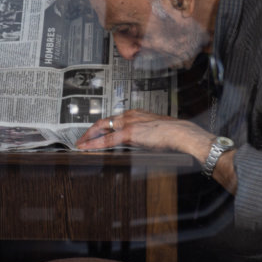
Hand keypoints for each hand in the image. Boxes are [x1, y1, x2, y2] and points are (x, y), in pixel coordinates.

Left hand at [76, 109, 213, 160]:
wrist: (181, 133)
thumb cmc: (173, 134)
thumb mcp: (154, 132)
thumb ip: (143, 135)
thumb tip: (138, 143)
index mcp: (136, 114)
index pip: (113, 119)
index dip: (102, 127)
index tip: (95, 133)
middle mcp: (130, 115)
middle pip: (104, 121)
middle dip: (91, 131)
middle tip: (81, 140)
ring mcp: (128, 123)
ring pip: (102, 128)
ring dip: (89, 137)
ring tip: (80, 145)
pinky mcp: (129, 133)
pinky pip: (107, 139)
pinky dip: (95, 144)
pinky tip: (87, 148)